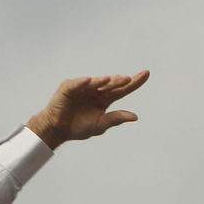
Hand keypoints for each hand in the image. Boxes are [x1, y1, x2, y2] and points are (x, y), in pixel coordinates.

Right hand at [27, 71, 148, 148]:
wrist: (57, 130)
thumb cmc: (77, 127)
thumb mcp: (100, 125)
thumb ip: (115, 119)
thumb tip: (135, 117)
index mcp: (105, 99)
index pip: (122, 89)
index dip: (134, 82)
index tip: (146, 73)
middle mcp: (96, 91)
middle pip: (111, 84)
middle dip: (119, 81)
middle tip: (128, 79)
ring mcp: (83, 88)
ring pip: (96, 83)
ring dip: (103, 81)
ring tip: (111, 80)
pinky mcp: (69, 88)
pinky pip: (77, 84)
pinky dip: (82, 82)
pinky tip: (89, 81)